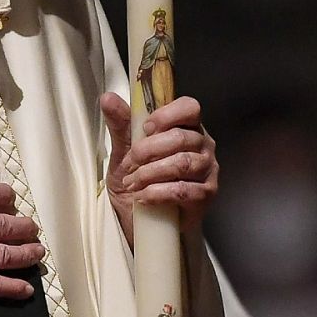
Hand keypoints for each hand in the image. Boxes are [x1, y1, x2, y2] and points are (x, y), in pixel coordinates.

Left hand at [100, 93, 218, 246]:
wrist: (140, 217)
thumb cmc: (138, 178)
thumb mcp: (124, 149)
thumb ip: (121, 123)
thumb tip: (108, 98)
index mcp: (187, 127)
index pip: (189, 108)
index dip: (167, 115)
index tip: (145, 128)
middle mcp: (203, 145)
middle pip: (181, 137)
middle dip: (148, 150)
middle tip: (130, 162)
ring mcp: (208, 170)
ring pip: (182, 164)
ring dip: (150, 173)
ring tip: (133, 182)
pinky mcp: (206, 195)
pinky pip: (182, 190)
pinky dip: (157, 193)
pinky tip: (143, 196)